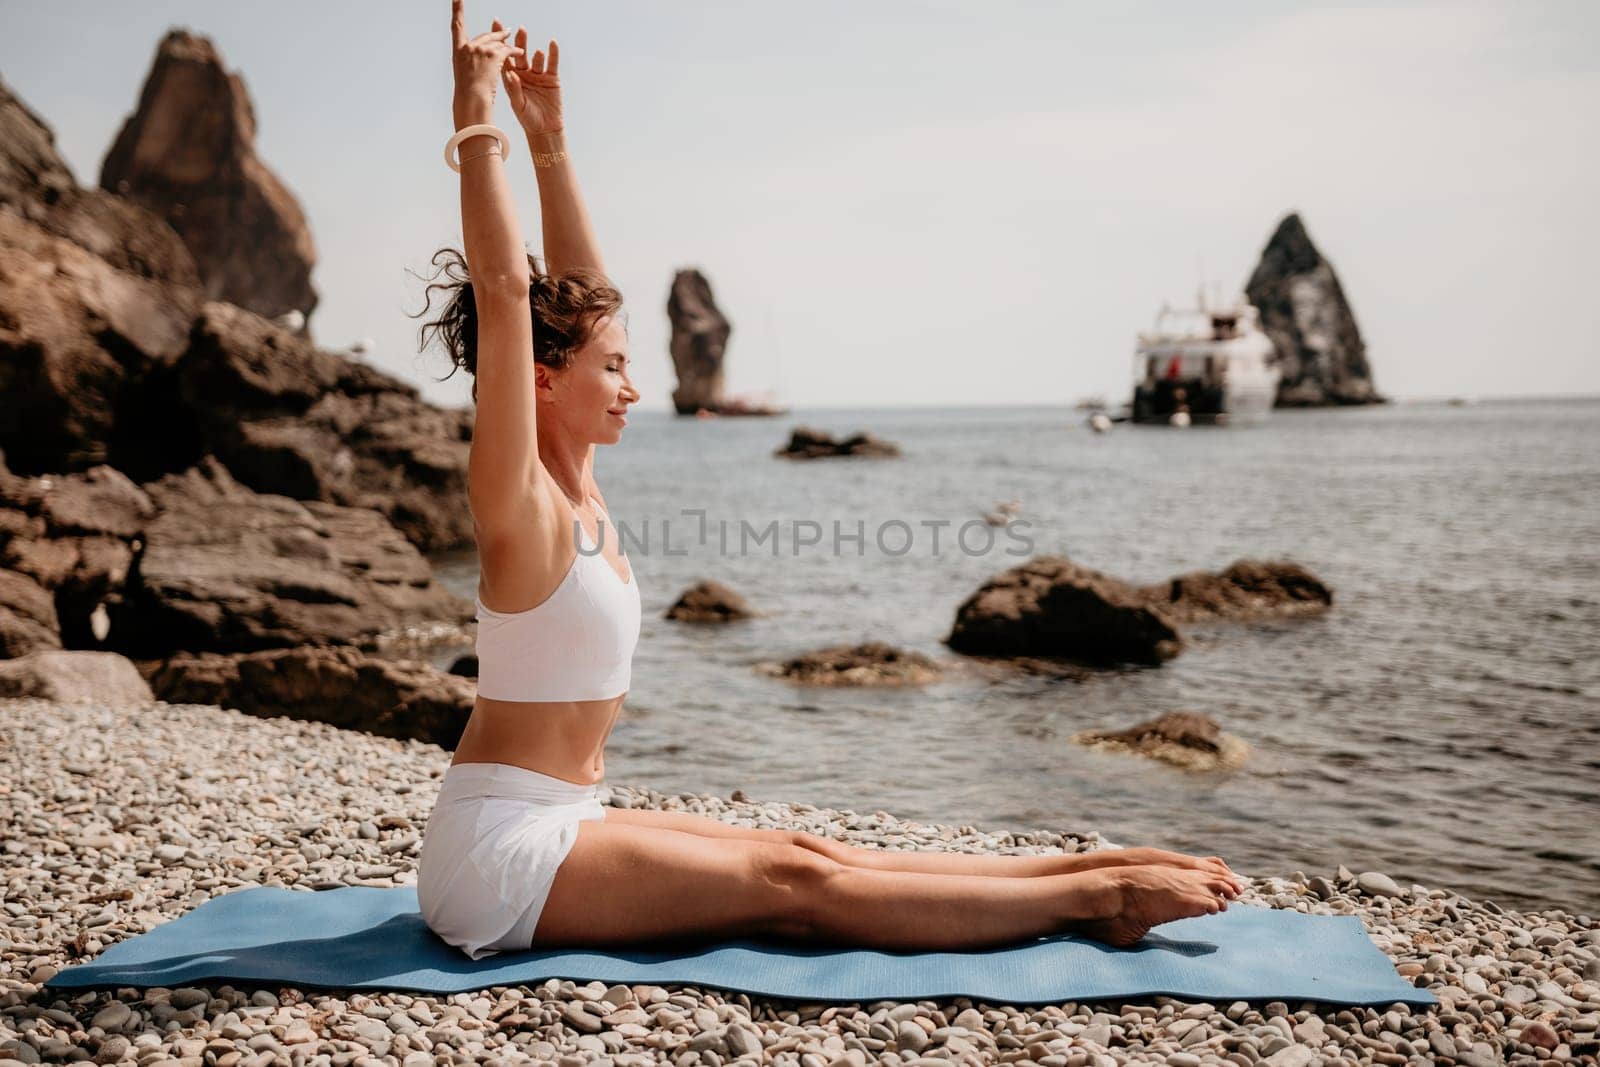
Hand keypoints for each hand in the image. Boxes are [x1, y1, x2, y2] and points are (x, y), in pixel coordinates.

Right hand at [450, 0, 523, 120]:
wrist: (472, 100)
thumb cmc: (467, 95)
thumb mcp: (463, 76)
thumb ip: (468, 64)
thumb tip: (471, 63)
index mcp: (458, 51)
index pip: (457, 26)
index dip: (457, 10)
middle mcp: (468, 47)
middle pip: (484, 36)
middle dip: (496, 35)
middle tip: (506, 31)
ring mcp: (481, 49)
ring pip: (497, 42)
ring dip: (506, 42)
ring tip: (515, 42)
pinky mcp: (494, 55)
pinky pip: (507, 49)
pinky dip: (514, 50)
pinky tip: (520, 51)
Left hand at [501, 29, 563, 135]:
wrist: (545, 130)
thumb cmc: (528, 119)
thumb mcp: (518, 104)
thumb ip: (514, 89)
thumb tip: (509, 73)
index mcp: (512, 79)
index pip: (505, 59)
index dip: (500, 44)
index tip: (495, 27)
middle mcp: (524, 74)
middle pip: (520, 55)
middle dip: (518, 42)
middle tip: (518, 30)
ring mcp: (538, 75)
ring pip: (535, 58)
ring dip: (533, 50)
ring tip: (532, 47)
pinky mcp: (551, 79)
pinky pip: (552, 63)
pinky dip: (553, 53)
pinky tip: (552, 43)